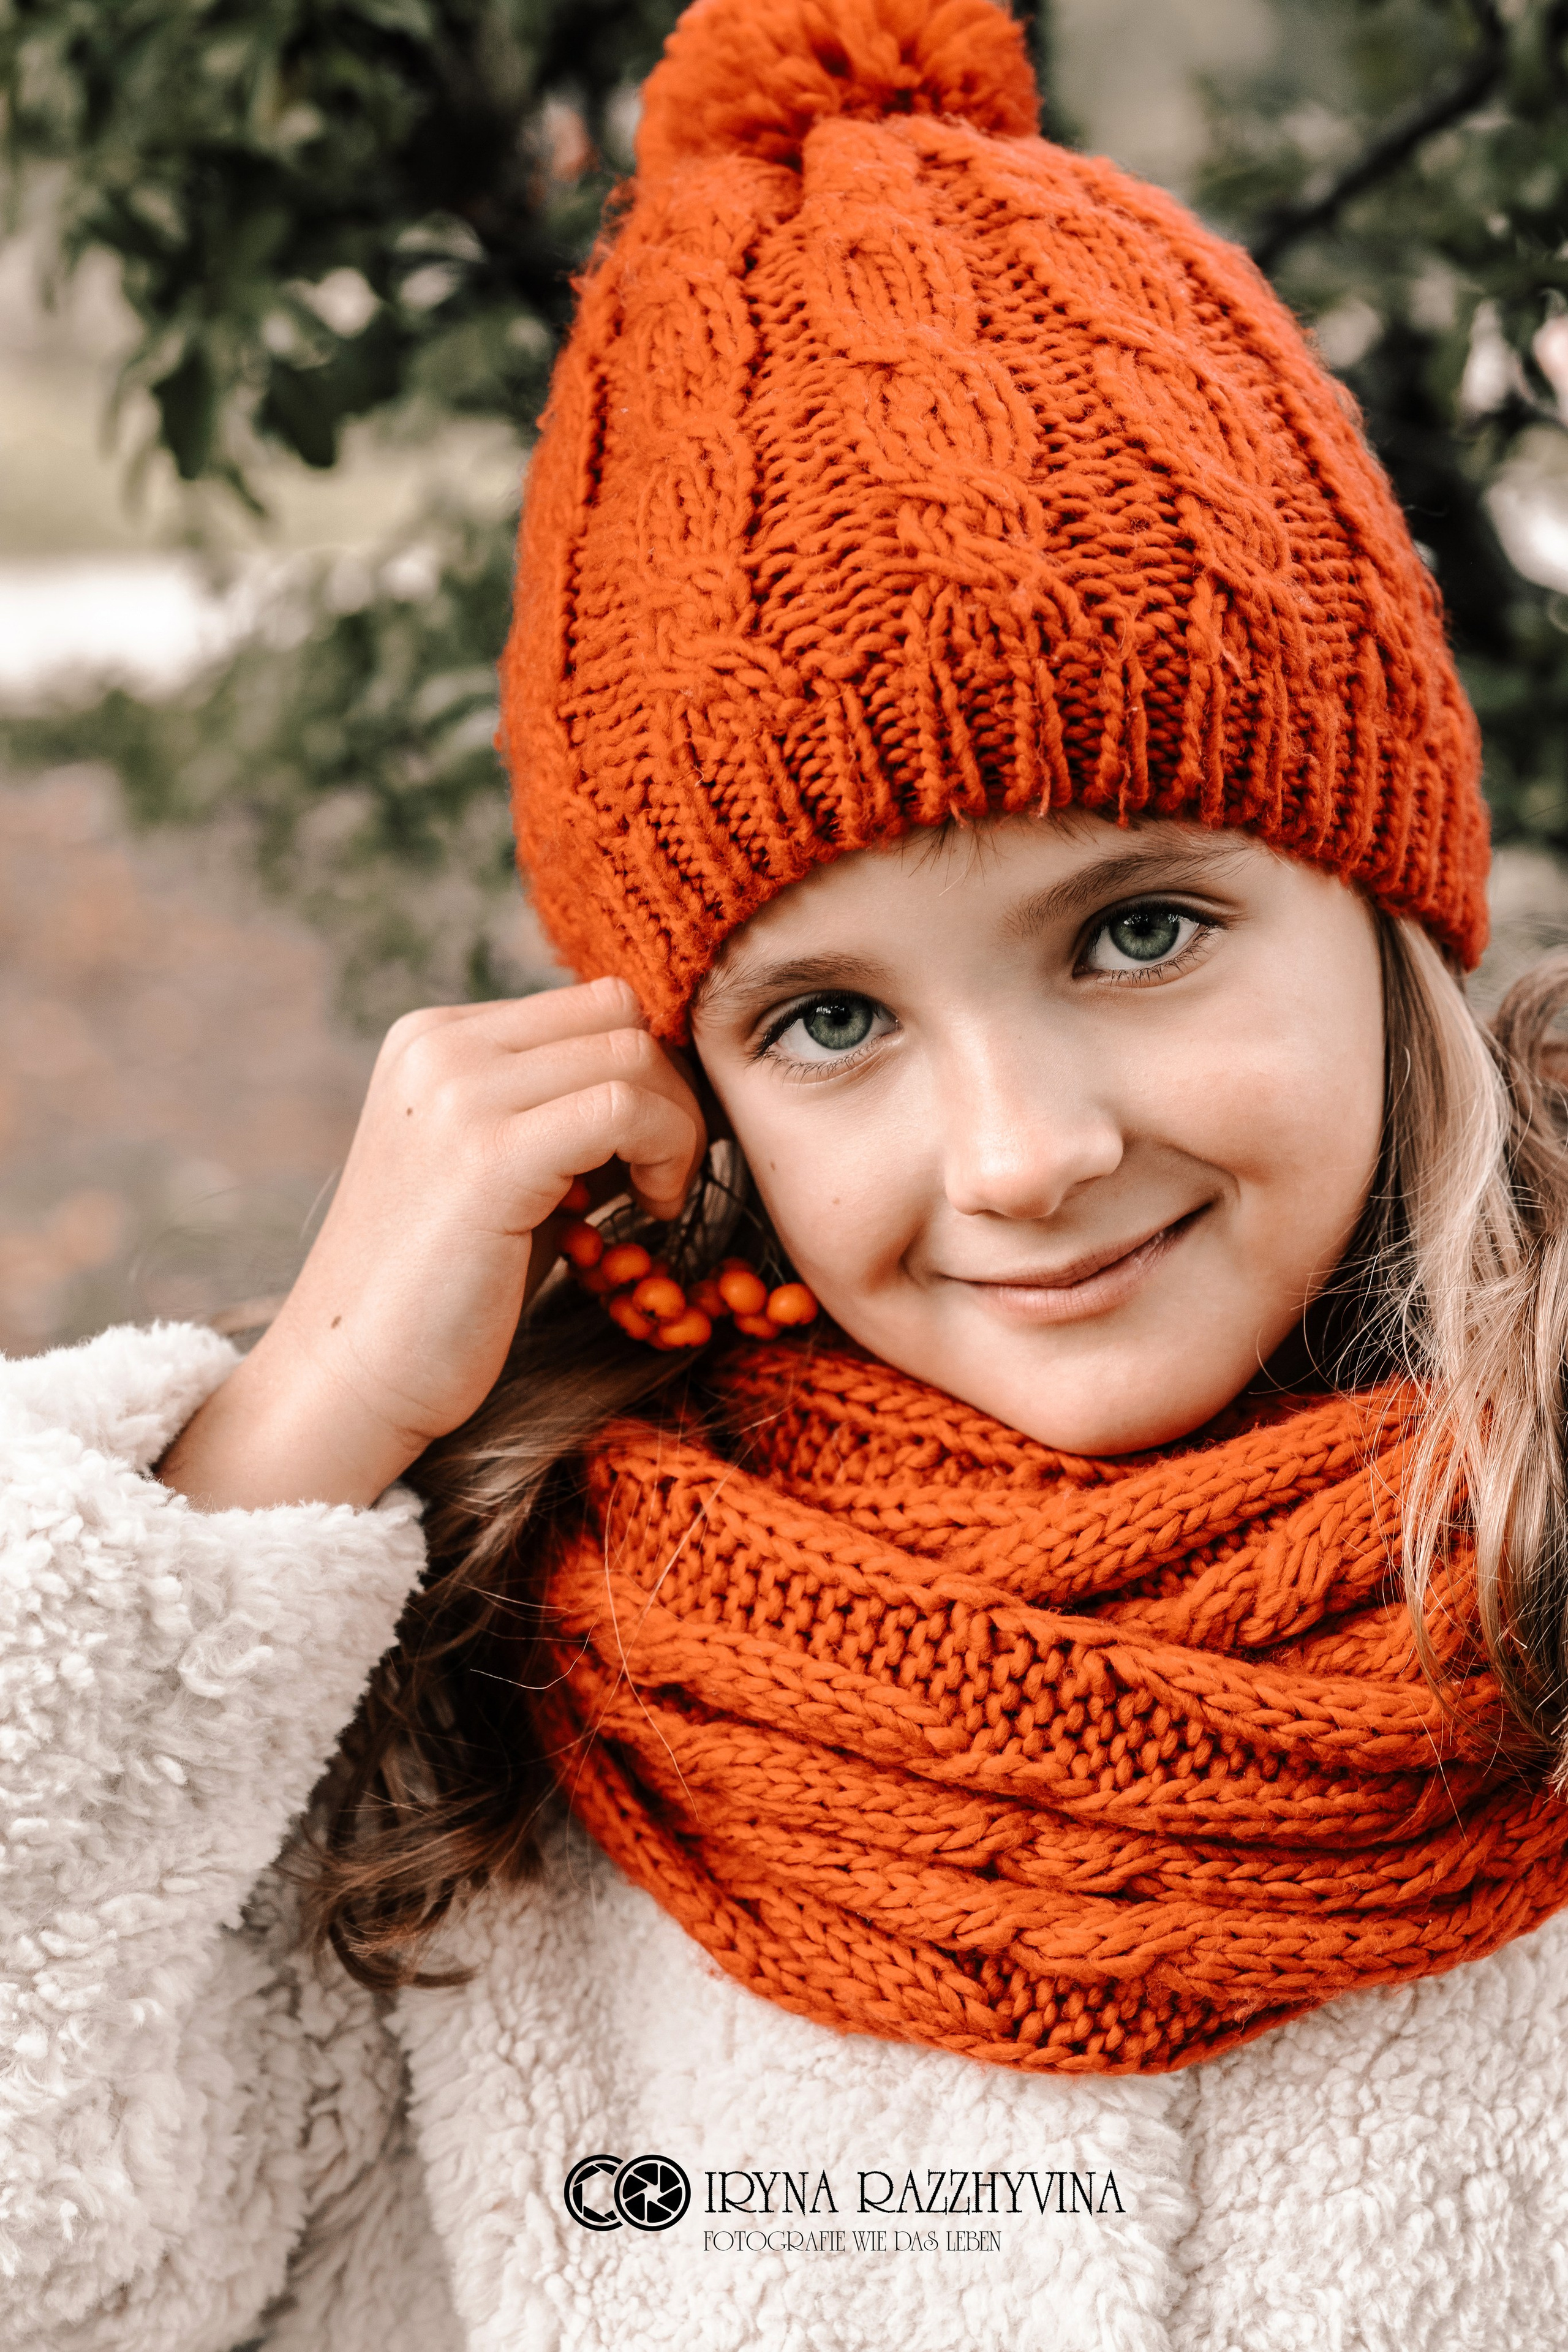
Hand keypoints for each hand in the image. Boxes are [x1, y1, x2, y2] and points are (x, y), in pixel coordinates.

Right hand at [157, 978, 706, 1509]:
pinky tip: (648, 1214)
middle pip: (617, 1013)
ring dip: (677, 1128)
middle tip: (664, 1175)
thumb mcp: (500, 1165)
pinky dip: (667, 1156)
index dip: (647, 1072)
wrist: (353, 1376)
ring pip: (633, 1055)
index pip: (590, 1003)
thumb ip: (556, 1106)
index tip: (653, 1148)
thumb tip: (660, 1072)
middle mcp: (437, 1047)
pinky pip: (625, 1110)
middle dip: (671, 1091)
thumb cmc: (443, 1287)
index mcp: (433, 1038)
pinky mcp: (488, 1155)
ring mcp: (457, 1093)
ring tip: (652, 1201)